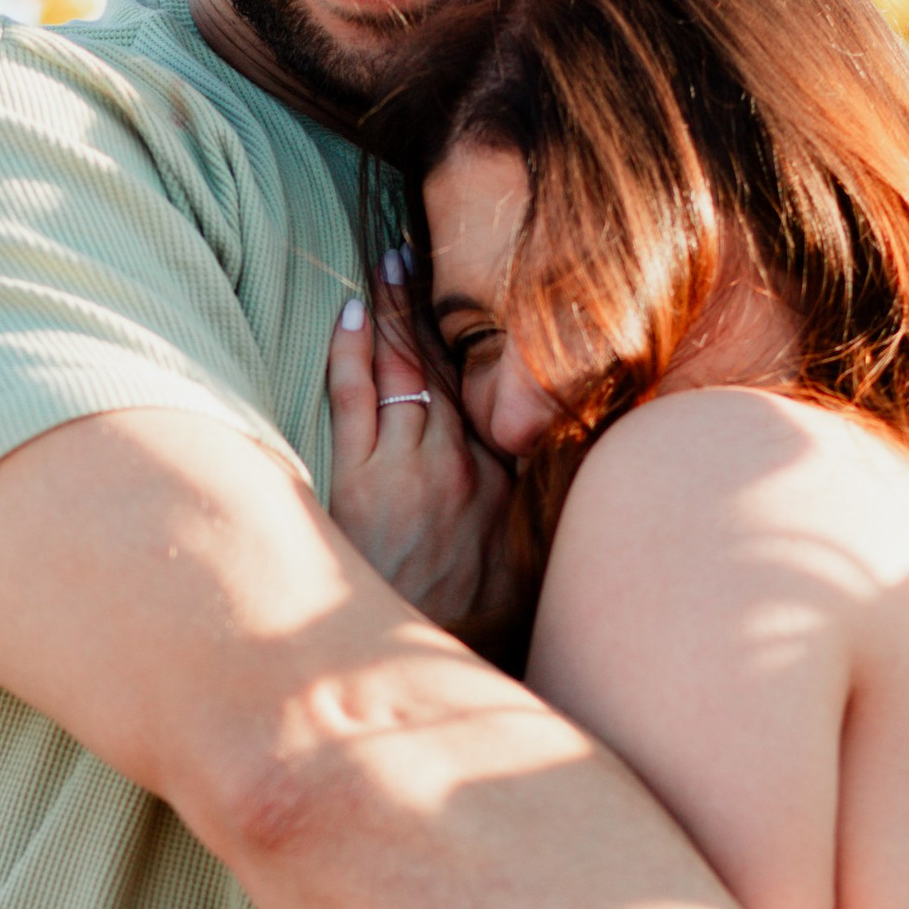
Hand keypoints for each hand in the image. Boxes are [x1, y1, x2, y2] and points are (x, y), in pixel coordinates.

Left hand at [325, 260, 520, 646]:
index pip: (494, 386)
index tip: (488, 291)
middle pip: (448, 364)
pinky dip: (353, 350)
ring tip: (391, 260)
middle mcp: (467, 462)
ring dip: (393, 310)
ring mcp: (413, 468)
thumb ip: (539, 508)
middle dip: (434, 303)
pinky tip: (352, 311)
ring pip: (404, 369)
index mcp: (511, 476)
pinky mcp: (362, 481)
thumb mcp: (531, 562)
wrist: (428, 661)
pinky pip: (356, 397)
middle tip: (424, 246)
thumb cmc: (480, 622)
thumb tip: (556, 467)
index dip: (484, 334)